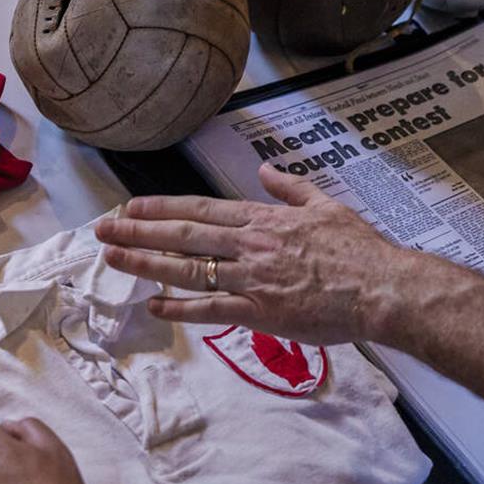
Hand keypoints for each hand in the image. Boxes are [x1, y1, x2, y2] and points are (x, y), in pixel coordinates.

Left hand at [95, 163, 415, 344]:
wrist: (380, 287)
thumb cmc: (359, 249)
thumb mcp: (325, 205)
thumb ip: (290, 188)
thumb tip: (266, 171)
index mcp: (263, 219)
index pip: (200, 209)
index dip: (161, 208)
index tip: (132, 206)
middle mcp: (249, 245)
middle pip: (182, 234)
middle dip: (137, 230)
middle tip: (102, 228)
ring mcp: (251, 278)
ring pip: (186, 268)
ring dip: (145, 262)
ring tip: (112, 258)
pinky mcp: (259, 311)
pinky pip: (210, 309)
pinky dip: (179, 308)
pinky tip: (153, 306)